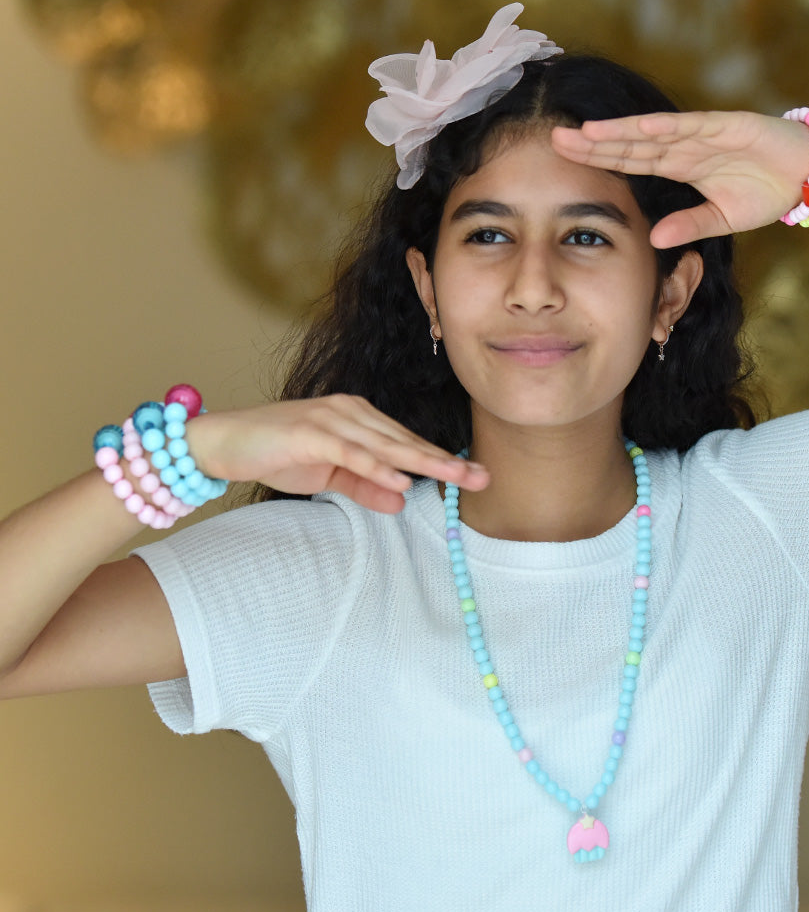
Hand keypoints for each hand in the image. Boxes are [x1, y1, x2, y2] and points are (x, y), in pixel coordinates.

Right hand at [185, 395, 488, 512]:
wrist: (222, 442)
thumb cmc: (276, 452)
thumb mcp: (328, 476)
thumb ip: (365, 485)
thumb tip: (401, 499)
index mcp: (359, 418)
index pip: (406, 443)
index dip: (440, 460)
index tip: (473, 476)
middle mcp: (351, 411)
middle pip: (406, 441)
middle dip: (445, 461)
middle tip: (482, 478)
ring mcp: (331, 418)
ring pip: (386, 444)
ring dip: (422, 462)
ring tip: (456, 477)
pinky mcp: (311, 432)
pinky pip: (351, 452)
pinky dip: (377, 466)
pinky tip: (401, 479)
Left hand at [550, 111, 808, 247]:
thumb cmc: (767, 192)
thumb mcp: (721, 219)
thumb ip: (688, 226)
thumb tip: (653, 240)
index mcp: (680, 165)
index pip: (630, 162)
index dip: (599, 159)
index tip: (565, 159)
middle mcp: (685, 146)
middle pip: (631, 144)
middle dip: (594, 142)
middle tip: (555, 139)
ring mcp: (704, 134)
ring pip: (652, 133)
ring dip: (618, 132)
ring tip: (584, 132)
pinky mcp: (728, 128)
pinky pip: (691, 128)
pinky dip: (664, 127)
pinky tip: (635, 126)